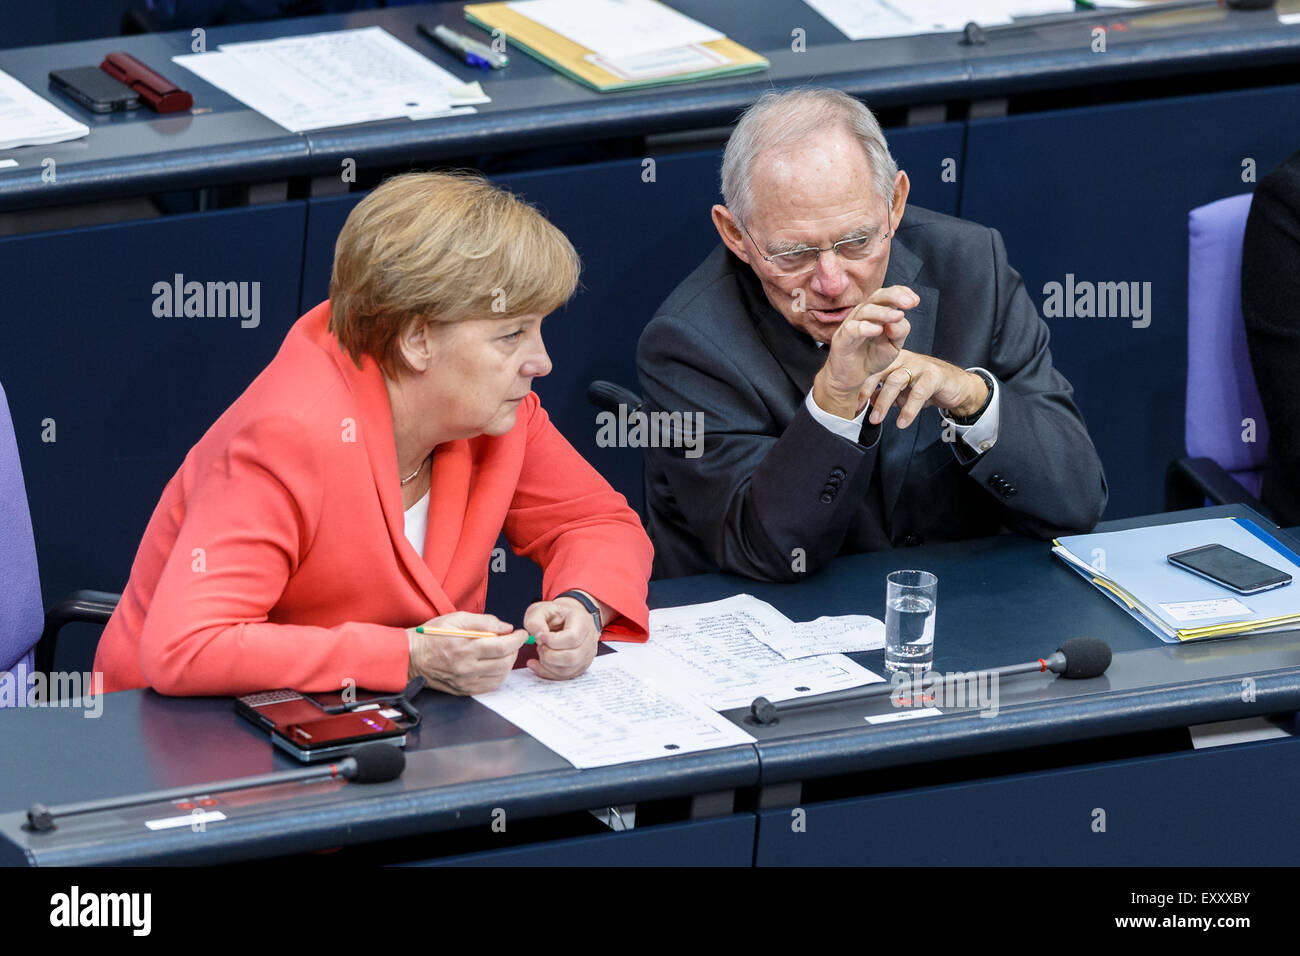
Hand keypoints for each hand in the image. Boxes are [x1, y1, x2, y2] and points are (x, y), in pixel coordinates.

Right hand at [406, 612, 529, 695]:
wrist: (410, 657)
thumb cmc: (431, 635)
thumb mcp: (456, 618)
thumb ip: (484, 621)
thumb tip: (506, 628)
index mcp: (464, 647)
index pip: (501, 646)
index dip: (517, 640)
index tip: (522, 634)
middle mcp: (466, 667)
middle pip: (504, 663)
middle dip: (514, 651)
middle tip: (513, 642)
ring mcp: (465, 681)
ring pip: (499, 676)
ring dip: (508, 664)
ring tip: (504, 653)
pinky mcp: (463, 690)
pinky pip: (489, 686)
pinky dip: (498, 676)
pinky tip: (495, 665)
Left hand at [522, 595, 603, 680]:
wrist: (566, 618)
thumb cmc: (554, 614)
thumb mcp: (540, 610)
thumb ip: (535, 622)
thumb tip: (538, 637)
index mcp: (582, 621)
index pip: (572, 638)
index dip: (552, 641)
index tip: (539, 637)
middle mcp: (589, 638)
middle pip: (572, 657)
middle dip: (549, 655)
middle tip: (540, 645)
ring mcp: (587, 654)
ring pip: (568, 670)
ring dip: (548, 664)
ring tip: (541, 651)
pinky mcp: (581, 665)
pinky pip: (565, 676)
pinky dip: (548, 672)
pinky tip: (538, 663)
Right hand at [812, 286, 917, 419]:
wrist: (853, 377)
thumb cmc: (872, 357)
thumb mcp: (894, 345)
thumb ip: (900, 331)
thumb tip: (899, 317)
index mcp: (877, 312)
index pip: (889, 295)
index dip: (902, 293)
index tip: (916, 301)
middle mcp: (864, 314)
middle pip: (877, 296)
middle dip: (894, 296)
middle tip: (909, 303)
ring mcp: (852, 325)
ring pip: (866, 311)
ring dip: (883, 312)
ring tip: (898, 316)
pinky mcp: (842, 339)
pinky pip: (852, 329)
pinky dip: (865, 328)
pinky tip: (877, 330)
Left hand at [866, 350, 989, 427]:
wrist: (957, 387)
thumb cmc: (927, 387)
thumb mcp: (902, 392)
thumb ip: (885, 394)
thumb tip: (865, 403)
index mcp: (894, 360)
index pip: (872, 370)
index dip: (861, 388)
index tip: (852, 406)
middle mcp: (905, 359)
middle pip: (880, 372)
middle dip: (867, 392)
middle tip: (858, 412)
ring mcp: (919, 365)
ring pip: (896, 381)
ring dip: (884, 402)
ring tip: (876, 420)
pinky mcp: (934, 375)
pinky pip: (918, 393)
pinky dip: (908, 409)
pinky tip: (902, 422)